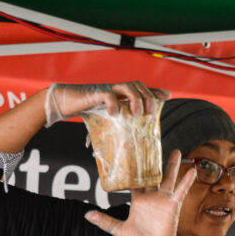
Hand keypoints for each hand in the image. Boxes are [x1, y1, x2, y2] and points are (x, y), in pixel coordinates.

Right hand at [45, 82, 169, 126]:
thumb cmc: (86, 110)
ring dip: (136, 98)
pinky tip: (114, 113)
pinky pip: (108, 95)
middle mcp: (116, 89)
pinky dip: (113, 104)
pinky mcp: (95, 93)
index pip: (142, 89)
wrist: (66, 101)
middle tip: (150, 113)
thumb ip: (114, 128)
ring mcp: (107, 89)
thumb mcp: (105, 119)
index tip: (167, 96)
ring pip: (128, 86)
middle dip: (148, 97)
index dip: (155, 91)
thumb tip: (121, 150)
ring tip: (137, 113)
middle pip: (138, 85)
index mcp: (121, 94)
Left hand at [85, 150, 195, 235]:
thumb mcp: (118, 229)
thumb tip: (87, 215)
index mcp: (138, 200)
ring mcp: (163, 200)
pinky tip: (191, 170)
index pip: (135, 181)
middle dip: (154, 162)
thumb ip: (104, 221)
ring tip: (176, 152)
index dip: (134, 169)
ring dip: (172, 166)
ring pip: (168, 179)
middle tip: (153, 147)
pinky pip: (181, 191)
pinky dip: (186, 181)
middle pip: (153, 175)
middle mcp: (151, 197)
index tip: (132, 155)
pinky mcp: (173, 205)